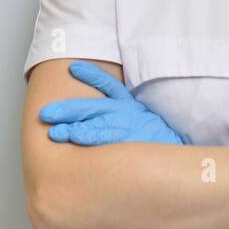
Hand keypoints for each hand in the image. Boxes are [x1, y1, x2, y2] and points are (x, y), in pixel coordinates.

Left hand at [39, 61, 188, 145]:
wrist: (181, 160)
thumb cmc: (157, 142)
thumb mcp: (144, 120)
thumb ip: (122, 113)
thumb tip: (92, 117)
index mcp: (130, 106)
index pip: (109, 87)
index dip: (92, 76)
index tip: (73, 67)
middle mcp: (128, 115)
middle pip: (94, 108)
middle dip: (68, 110)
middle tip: (46, 113)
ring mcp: (130, 131)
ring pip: (99, 126)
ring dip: (75, 128)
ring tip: (56, 132)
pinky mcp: (132, 146)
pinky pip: (109, 140)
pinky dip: (92, 138)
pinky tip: (75, 139)